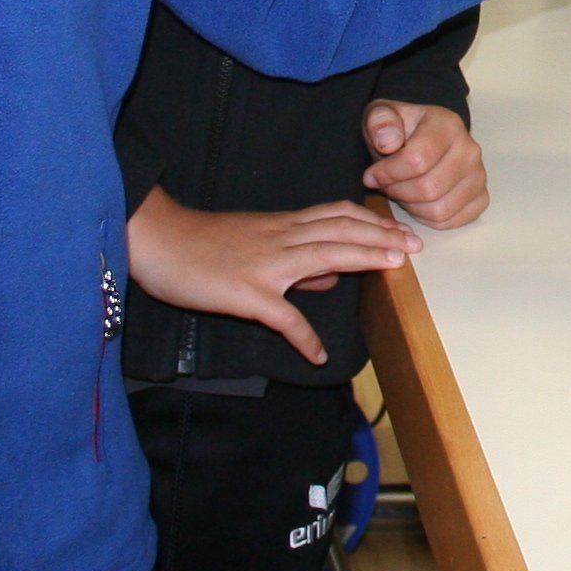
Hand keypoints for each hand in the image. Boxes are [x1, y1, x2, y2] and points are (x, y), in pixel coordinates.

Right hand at [122, 191, 411, 366]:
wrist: (156, 239)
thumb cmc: (200, 243)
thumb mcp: (253, 242)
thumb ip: (293, 256)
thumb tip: (330, 275)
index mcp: (283, 226)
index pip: (338, 216)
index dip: (374, 221)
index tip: (403, 230)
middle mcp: (281, 239)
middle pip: (342, 230)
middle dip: (383, 236)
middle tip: (415, 247)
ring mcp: (266, 265)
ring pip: (325, 255)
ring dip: (363, 259)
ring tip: (393, 270)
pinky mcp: (247, 293)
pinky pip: (283, 317)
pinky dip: (305, 336)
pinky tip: (319, 354)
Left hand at [364, 101, 487, 228]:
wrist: (421, 137)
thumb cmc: (399, 130)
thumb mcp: (382, 116)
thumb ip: (381, 123)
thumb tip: (388, 143)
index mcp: (447, 125)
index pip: (417, 160)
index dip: (388, 173)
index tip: (372, 175)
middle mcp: (470, 150)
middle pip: (429, 189)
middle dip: (398, 192)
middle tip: (386, 185)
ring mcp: (478, 175)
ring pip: (439, 210)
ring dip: (411, 207)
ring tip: (401, 191)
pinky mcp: (480, 197)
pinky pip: (450, 221)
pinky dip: (427, 218)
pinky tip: (417, 202)